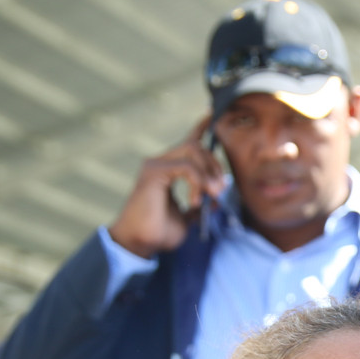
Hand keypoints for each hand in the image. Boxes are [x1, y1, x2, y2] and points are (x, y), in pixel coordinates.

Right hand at [105, 117, 226, 259]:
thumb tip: (218, 193)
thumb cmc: (159, 232)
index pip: (188, 142)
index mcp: (168, 170)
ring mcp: (155, 165)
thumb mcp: (188, 218)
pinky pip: (187, 167)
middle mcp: (160, 162)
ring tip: (211, 195)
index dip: (200, 128)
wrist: (139, 244)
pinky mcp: (154, 172)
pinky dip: (197, 183)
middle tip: (219, 191)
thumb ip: (201, 202)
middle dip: (215, 165)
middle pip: (197, 146)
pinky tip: (195, 200)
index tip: (211, 115)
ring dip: (209, 173)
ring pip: (193, 151)